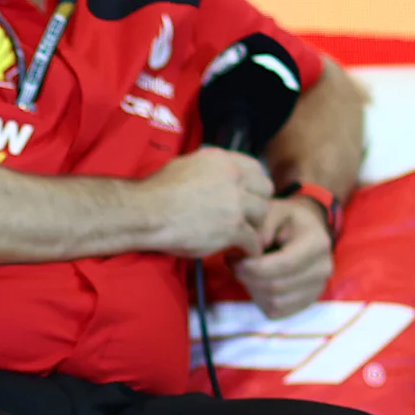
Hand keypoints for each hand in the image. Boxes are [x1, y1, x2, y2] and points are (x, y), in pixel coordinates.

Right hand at [139, 148, 270, 260]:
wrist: (148, 212)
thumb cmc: (157, 190)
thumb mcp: (185, 165)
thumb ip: (207, 170)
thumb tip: (210, 175)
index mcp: (222, 160)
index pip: (256, 167)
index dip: (255, 184)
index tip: (250, 196)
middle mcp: (234, 177)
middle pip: (266, 190)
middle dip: (259, 204)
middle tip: (249, 217)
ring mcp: (236, 203)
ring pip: (263, 215)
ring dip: (255, 227)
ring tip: (245, 237)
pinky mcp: (233, 228)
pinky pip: (254, 241)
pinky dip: (250, 250)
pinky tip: (241, 253)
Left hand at [235, 192, 334, 317]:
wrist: (307, 230)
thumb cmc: (287, 220)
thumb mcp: (274, 211)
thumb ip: (262, 226)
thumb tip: (253, 251)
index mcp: (317, 244)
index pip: (284, 265)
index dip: (254, 266)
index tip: (233, 258)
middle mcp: (322, 270)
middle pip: (277, 287)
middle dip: (248, 278)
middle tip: (233, 263)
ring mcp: (317, 289)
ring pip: (275, 302)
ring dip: (252, 289)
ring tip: (243, 271)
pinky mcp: (306, 302)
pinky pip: (277, 311)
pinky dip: (260, 300)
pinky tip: (255, 283)